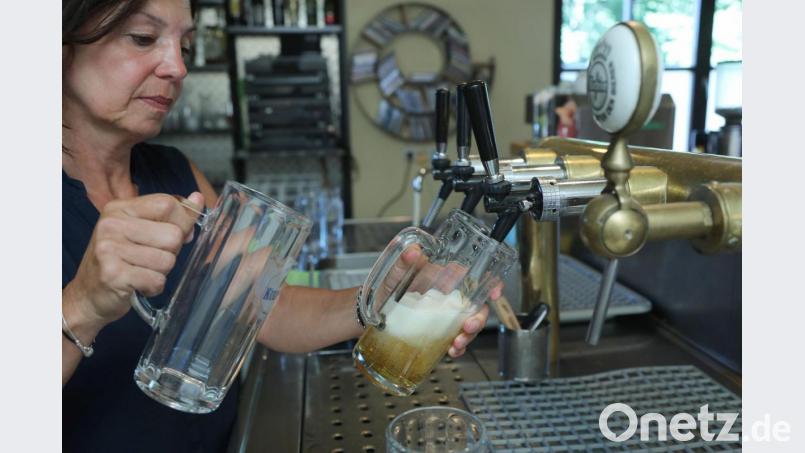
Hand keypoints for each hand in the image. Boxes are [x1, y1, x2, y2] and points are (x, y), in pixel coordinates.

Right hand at [65, 192, 203, 327]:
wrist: (86, 296)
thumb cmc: (118, 261)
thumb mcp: (139, 230)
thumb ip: (169, 215)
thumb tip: (198, 199)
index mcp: (119, 208)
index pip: (169, 204)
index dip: (183, 221)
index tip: (177, 233)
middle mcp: (111, 225)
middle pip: (173, 234)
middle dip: (172, 252)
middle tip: (151, 259)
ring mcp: (110, 249)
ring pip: (168, 260)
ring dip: (162, 272)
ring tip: (142, 272)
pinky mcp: (113, 275)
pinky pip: (157, 280)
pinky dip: (153, 287)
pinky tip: (138, 285)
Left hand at [376, 245, 501, 357]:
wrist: (370, 314)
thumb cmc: (384, 289)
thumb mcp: (392, 274)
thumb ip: (403, 262)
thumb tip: (413, 251)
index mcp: (442, 278)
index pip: (473, 276)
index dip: (491, 283)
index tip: (496, 292)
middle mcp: (447, 297)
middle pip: (476, 306)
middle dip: (479, 318)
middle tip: (468, 327)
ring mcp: (444, 316)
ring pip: (468, 325)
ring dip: (468, 336)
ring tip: (456, 344)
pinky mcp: (438, 332)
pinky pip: (456, 340)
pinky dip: (457, 347)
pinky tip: (451, 351)